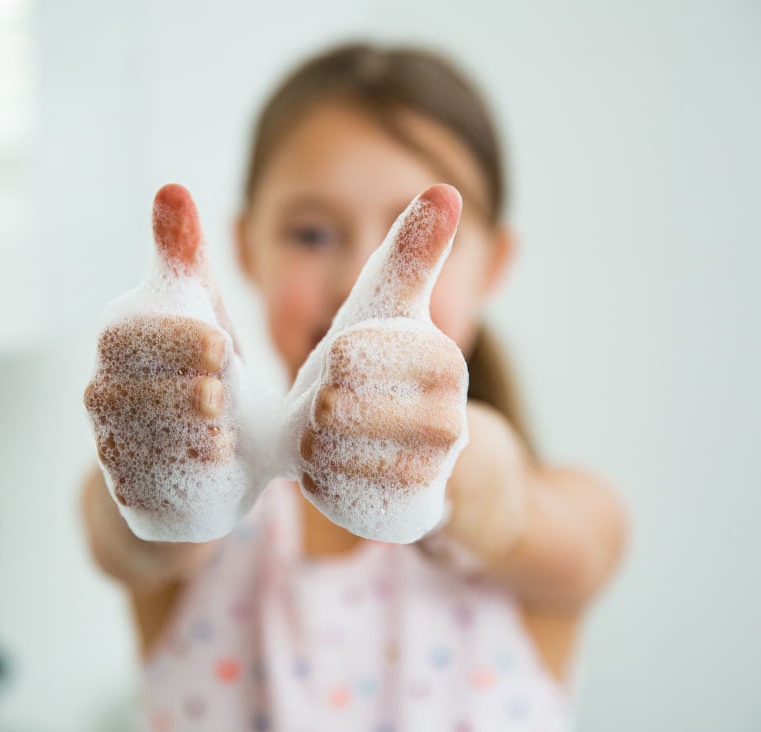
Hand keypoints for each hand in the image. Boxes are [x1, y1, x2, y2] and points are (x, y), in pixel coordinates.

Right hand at [84, 184, 255, 541]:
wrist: (215, 453)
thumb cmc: (206, 367)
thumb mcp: (202, 309)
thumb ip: (184, 257)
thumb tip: (171, 188)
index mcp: (119, 343)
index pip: (124, 336)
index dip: (170, 341)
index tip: (220, 346)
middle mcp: (103, 393)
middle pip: (123, 393)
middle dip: (177, 392)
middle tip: (223, 394)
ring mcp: (112, 446)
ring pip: (130, 443)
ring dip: (179, 436)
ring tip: (224, 433)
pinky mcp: (130, 492)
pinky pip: (141, 487)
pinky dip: (178, 477)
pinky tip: (215, 465)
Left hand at [286, 184, 469, 542]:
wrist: (412, 452)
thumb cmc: (388, 367)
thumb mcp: (392, 307)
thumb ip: (412, 251)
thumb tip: (446, 188)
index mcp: (441, 359)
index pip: (348, 355)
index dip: (326, 363)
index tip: (337, 367)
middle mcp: (449, 419)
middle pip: (335, 409)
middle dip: (314, 408)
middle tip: (324, 408)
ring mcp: (431, 474)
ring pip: (329, 456)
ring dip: (312, 444)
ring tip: (323, 436)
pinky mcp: (408, 514)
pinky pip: (336, 498)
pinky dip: (320, 481)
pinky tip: (330, 468)